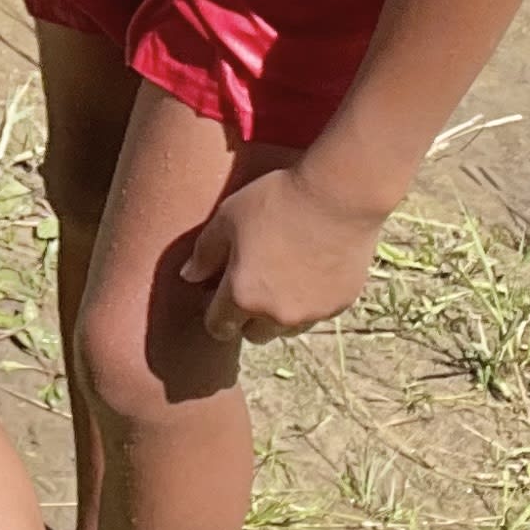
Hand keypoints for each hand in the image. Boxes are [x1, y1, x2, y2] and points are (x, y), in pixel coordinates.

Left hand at [177, 168, 388, 342]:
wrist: (339, 194)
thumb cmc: (277, 200)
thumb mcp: (228, 217)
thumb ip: (205, 252)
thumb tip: (189, 276)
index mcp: (242, 295)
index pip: (218, 326)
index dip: (215, 312)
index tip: (219, 295)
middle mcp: (276, 314)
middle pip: (254, 334)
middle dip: (249, 316)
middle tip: (254, 282)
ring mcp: (311, 313)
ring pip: (287, 327)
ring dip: (281, 312)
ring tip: (284, 275)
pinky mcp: (340, 305)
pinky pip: (317, 313)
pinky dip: (310, 300)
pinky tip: (312, 269)